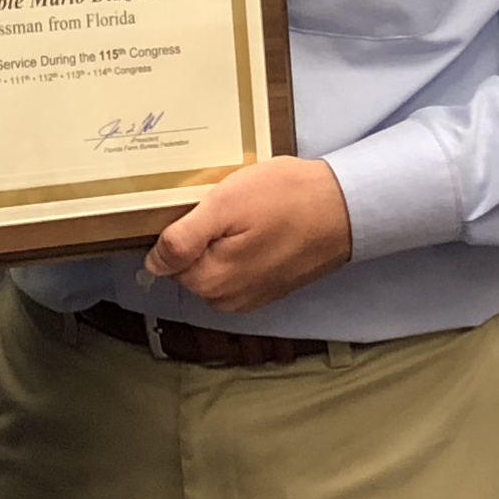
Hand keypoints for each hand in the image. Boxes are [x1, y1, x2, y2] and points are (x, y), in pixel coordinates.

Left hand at [144, 157, 353, 315]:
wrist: (346, 207)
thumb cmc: (287, 199)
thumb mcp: (226, 204)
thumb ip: (183, 238)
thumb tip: (152, 264)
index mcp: (211, 281)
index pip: (167, 258)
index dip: (181, 227)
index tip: (205, 206)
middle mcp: (227, 299)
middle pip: (190, 264)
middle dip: (203, 235)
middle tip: (231, 205)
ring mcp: (250, 297)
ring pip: (214, 266)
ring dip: (223, 241)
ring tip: (250, 214)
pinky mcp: (268, 289)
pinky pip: (238, 268)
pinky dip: (243, 248)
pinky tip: (262, 226)